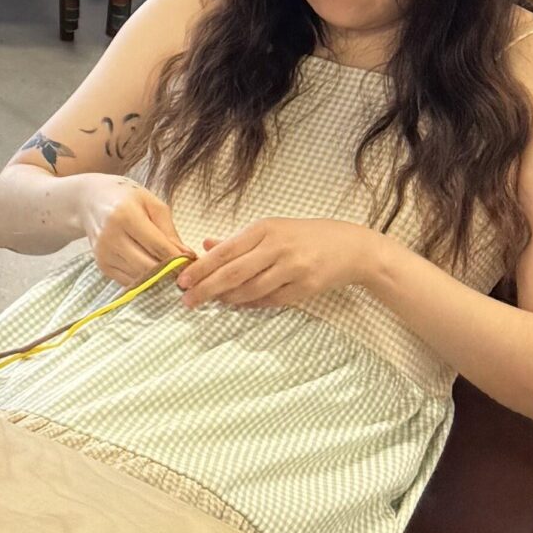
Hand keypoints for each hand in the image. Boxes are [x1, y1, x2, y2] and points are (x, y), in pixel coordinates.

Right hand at [80, 175, 194, 285]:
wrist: (89, 200)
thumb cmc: (125, 197)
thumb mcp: (151, 203)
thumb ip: (169, 231)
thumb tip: (187, 257)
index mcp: (125, 216)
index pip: (158, 246)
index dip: (179, 259)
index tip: (194, 262)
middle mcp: (111, 236)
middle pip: (149, 266)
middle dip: (171, 273)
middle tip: (186, 271)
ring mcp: (104, 253)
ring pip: (140, 277)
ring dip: (159, 278)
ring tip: (171, 271)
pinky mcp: (101, 265)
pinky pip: (130, 281)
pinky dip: (145, 280)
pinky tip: (153, 271)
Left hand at [178, 218, 376, 311]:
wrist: (351, 247)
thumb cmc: (304, 236)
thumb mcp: (271, 228)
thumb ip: (238, 240)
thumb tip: (205, 245)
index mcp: (264, 229)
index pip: (225, 252)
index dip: (201, 268)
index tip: (182, 280)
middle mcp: (277, 247)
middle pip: (233, 273)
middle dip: (206, 288)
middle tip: (187, 300)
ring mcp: (293, 268)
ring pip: (250, 290)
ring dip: (227, 299)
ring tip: (212, 302)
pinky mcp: (306, 287)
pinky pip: (271, 300)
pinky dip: (251, 304)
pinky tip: (238, 304)